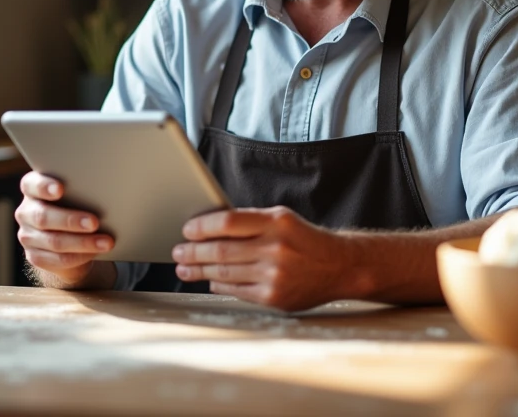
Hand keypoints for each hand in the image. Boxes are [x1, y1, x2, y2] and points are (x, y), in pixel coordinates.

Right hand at [15, 171, 113, 286]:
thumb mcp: (76, 193)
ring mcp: (27, 236)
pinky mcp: (35, 257)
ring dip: (83, 242)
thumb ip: (81, 189)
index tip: (60, 189)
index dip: (44, 186)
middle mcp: (26, 212)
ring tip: (106, 242)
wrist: (67, 239)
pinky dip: (80, 256)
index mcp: (32, 189)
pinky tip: (95, 252)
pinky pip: (57, 259)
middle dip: (71, 220)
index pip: (31, 184)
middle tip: (95, 222)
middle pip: (43, 216)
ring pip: (54, 241)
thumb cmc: (76, 206)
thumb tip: (106, 190)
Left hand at [172, 206, 355, 310]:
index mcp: (276, 222)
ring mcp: (274, 275)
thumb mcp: (282, 219)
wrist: (340, 266)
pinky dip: (218, 284)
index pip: (228, 221)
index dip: (202, 226)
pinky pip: (236, 290)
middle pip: (221, 250)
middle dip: (193, 252)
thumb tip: (209, 228)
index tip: (187, 230)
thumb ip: (250, 222)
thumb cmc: (304, 240)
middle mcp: (275, 248)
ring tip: (184, 268)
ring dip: (199, 270)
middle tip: (178, 252)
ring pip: (224, 272)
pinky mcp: (274, 297)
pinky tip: (209, 279)